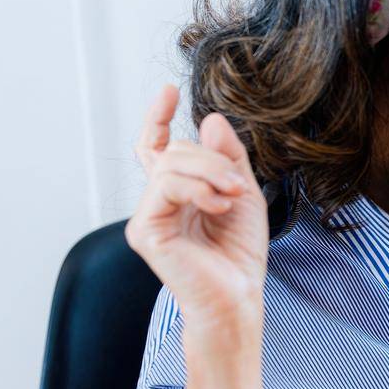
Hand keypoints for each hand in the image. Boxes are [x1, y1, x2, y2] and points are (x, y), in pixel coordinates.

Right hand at [124, 85, 268, 325]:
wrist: (238, 295)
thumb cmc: (239, 253)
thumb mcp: (243, 194)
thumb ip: (228, 158)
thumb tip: (210, 119)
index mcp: (176, 193)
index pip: (158, 148)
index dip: (158, 118)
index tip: (169, 92)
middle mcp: (156, 202)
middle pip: (175, 152)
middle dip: (212, 159)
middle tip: (238, 186)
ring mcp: (147, 216)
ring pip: (171, 164)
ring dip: (210, 173)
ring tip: (232, 197)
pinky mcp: (145, 230)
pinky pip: (167, 186)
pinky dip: (198, 190)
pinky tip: (218, 207)